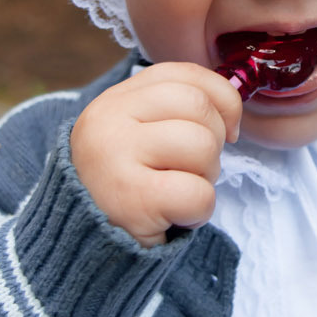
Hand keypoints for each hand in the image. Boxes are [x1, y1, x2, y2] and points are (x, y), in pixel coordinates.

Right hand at [70, 62, 241, 246]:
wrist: (84, 242)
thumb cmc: (126, 186)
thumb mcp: (140, 135)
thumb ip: (175, 110)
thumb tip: (231, 105)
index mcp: (117, 99)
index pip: (184, 74)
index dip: (221, 98)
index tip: (227, 127)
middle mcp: (110, 119)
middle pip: (198, 106)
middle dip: (215, 141)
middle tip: (194, 169)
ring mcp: (116, 156)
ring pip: (202, 146)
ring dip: (206, 176)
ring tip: (179, 191)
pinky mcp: (130, 199)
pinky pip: (198, 193)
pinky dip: (199, 211)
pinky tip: (174, 215)